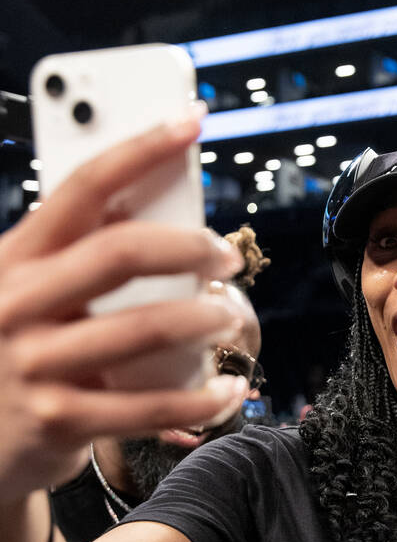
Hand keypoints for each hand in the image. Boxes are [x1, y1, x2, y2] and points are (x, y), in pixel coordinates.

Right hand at [0, 115, 248, 503]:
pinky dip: (199, 401)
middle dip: (190, 246)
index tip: (189, 122)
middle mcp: (18, 302)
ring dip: (205, 321)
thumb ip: (75, 257)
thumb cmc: (11, 352)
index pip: (83, 187)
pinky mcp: (58, 420)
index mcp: (15, 258)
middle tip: (226, 255)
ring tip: (229, 319)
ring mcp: (35, 363)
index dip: (141, 150)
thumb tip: (162, 215)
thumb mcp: (26, 292)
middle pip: (121, 252)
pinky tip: (224, 393)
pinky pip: (148, 407)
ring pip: (145, 329)